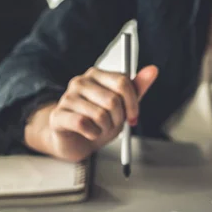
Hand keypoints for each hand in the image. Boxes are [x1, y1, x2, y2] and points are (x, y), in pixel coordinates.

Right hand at [25, 65, 158, 161]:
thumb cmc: (100, 121)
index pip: (122, 82)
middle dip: (119, 119)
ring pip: (100, 114)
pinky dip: (93, 134)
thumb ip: (137, 89)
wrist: (75, 141)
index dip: (132, 103)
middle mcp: (80, 82)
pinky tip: (90, 134)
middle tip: (113, 125)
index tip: (133, 117)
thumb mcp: (122, 106)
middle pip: (113, 100)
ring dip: (106, 128)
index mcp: (96, 75)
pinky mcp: (58, 115)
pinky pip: (84, 124)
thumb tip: (153, 70)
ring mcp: (67, 98)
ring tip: (100, 129)